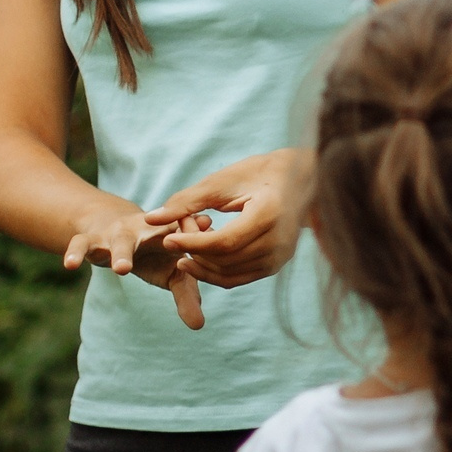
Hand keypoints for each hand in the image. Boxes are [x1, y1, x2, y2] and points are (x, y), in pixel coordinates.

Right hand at [66, 207, 207, 329]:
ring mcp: (117, 233)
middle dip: (168, 236)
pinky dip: (76, 253)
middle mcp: (146, 228)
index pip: (188, 226)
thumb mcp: (171, 272)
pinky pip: (81, 244)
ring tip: (121, 270)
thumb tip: (199, 327)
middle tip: (177, 249)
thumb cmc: (154, 253)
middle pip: (159, 230)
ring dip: (122, 253)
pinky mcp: (92, 239)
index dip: (196, 229)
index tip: (206, 231)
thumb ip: (186, 295)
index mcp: (172, 232)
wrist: (113, 226)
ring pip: (120, 241)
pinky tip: (69, 266)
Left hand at [144, 149, 310, 289]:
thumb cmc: (259, 173)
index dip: (193, 244)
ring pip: (231, 274)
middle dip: (194, 254)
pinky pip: (240, 277)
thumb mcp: (222, 181)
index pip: (225, 242)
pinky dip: (216, 273)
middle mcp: (280, 240)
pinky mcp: (277, 264)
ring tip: (184, 250)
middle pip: (226, 260)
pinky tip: (199, 259)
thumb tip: (150, 219)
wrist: (301, 179)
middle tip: (172, 240)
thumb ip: (187, 201)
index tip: (167, 240)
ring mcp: (281, 255)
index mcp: (269, 214)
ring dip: (202, 266)